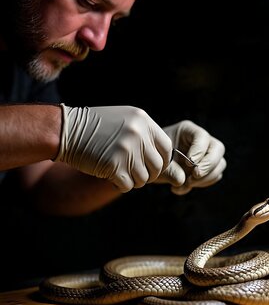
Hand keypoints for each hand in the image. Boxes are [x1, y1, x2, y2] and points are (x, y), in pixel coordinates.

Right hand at [54, 104, 171, 192]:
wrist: (67, 130)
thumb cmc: (97, 127)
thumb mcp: (125, 120)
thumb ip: (145, 134)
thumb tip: (164, 157)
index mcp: (143, 121)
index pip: (166, 147)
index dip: (163, 160)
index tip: (154, 165)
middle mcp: (138, 134)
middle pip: (158, 166)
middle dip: (150, 174)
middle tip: (138, 173)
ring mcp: (126, 150)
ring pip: (144, 178)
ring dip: (135, 180)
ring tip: (123, 173)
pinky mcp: (114, 166)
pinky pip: (128, 185)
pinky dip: (122, 185)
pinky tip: (112, 177)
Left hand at [156, 120, 225, 194]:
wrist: (153, 165)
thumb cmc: (154, 157)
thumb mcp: (158, 161)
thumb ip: (170, 169)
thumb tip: (183, 180)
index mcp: (188, 131)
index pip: (202, 136)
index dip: (199, 150)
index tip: (190, 163)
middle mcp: (201, 141)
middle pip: (218, 149)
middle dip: (208, 165)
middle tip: (194, 176)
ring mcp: (207, 154)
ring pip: (220, 164)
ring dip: (206, 178)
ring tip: (186, 184)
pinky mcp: (208, 167)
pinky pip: (215, 176)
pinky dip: (201, 184)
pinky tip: (182, 188)